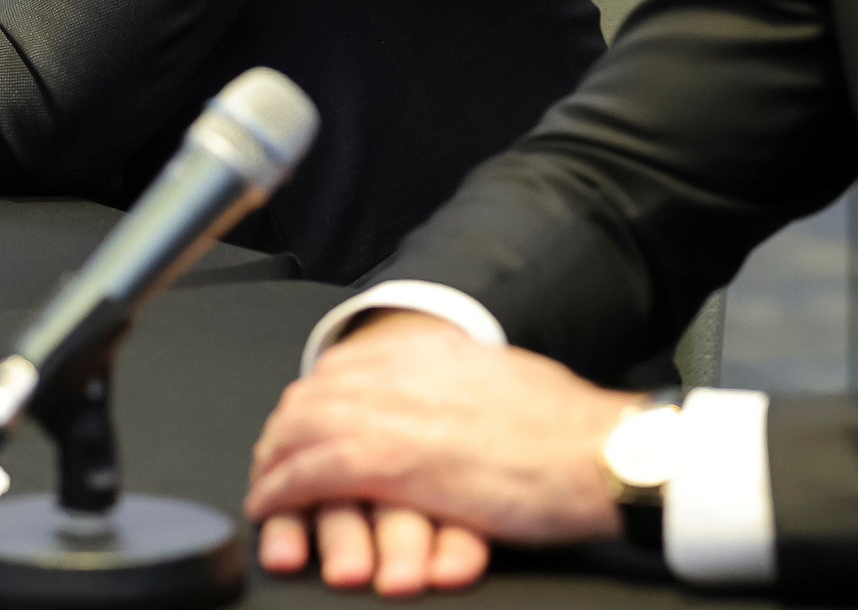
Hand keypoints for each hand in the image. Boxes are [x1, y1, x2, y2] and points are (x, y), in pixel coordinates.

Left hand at [247, 312, 634, 594]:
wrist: (593, 452)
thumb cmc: (567, 429)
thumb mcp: (508, 380)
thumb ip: (465, 382)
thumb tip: (453, 394)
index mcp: (433, 351)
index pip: (346, 364)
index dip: (316, 396)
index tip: (307, 419)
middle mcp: (402, 372)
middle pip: (312, 392)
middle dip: (284, 427)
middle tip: (273, 456)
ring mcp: (390, 414)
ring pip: (298, 429)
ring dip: (272, 459)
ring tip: (264, 485)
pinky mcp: (387, 463)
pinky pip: (307, 475)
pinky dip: (280, 492)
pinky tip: (270, 505)